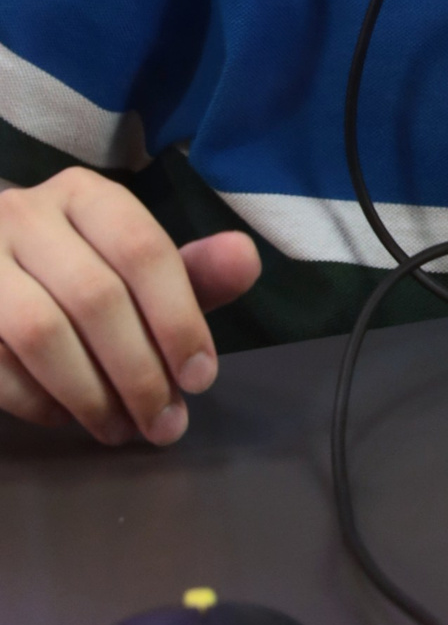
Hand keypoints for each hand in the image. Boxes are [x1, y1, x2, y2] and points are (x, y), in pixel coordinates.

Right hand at [0, 167, 260, 446]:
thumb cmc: (74, 271)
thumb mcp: (135, 267)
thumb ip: (191, 271)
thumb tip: (245, 258)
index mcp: (85, 195)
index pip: (142, 250)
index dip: (178, 319)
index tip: (200, 379)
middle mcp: (25, 213)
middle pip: (96, 297)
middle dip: (139, 372)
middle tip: (164, 424)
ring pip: (40, 332)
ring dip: (89, 394)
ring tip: (120, 429)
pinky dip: (37, 401)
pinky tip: (66, 416)